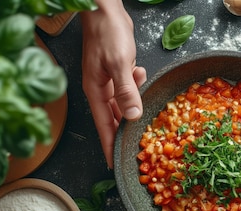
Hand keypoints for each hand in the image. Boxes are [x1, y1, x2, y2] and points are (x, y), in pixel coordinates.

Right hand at [81, 0, 146, 168]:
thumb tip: (132, 116)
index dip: (109, 146)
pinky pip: (128, 87)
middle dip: (126, 130)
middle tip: (139, 146)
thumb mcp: (118, 63)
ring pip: (123, 103)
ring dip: (135, 103)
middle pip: (113, 118)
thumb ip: (125, 90)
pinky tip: (140, 74)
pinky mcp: (117, 71)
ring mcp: (108, 80)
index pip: (103, 126)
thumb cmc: (107, 32)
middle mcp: (100, 89)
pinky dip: (136, 85)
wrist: (104, 8)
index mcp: (95, 91)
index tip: (115, 165)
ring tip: (145, 103)